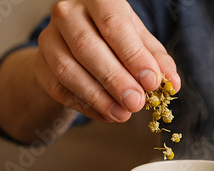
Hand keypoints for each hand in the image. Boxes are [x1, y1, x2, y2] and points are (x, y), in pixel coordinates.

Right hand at [34, 0, 179, 122]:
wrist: (75, 47)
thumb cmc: (113, 40)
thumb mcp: (140, 42)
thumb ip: (157, 60)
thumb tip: (173, 83)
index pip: (113, 24)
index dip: (133, 56)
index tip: (151, 82)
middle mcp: (68, 13)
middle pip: (88, 47)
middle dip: (116, 79)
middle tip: (137, 102)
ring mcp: (49, 39)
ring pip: (69, 70)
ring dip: (99, 97)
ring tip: (123, 114)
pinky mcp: (41, 66)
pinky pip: (60, 89)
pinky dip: (86, 106)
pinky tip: (107, 114)